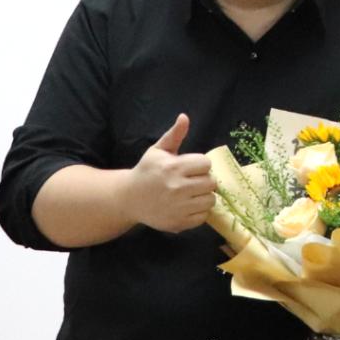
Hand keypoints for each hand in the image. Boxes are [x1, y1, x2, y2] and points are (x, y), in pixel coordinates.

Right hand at [122, 114, 216, 232]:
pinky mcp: (179, 222)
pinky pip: (203, 216)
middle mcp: (177, 187)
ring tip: (190, 193)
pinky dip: (198, 212)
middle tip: (191, 181)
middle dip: (203, 180)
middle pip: (211, 182)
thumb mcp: (157, 151)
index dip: (200, 165)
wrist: (128, 198)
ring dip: (203, 196)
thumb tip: (184, 117)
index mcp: (173, 167)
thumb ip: (174, 135)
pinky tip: (187, 206)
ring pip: (210, 200)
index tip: (191, 168)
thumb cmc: (146, 172)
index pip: (206, 164)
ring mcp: (178, 207)